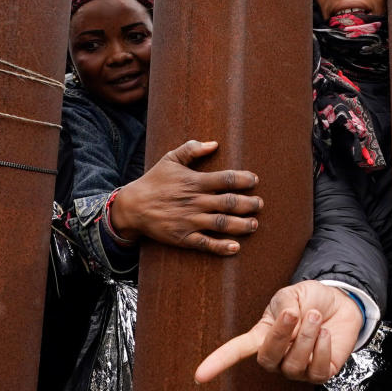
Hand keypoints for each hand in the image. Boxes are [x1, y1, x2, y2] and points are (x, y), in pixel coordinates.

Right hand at [111, 140, 260, 254]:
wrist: (132, 206)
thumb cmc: (154, 181)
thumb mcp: (170, 159)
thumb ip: (192, 149)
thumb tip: (214, 143)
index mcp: (194, 182)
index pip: (226, 179)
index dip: (244, 180)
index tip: (255, 181)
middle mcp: (195, 201)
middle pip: (229, 203)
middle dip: (249, 204)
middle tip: (260, 204)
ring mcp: (190, 221)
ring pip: (222, 223)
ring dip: (241, 225)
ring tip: (254, 224)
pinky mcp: (183, 237)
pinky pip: (206, 244)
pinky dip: (221, 247)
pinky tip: (235, 247)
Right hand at [194, 281, 361, 383]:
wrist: (340, 303)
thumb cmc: (310, 300)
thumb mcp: (292, 294)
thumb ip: (285, 304)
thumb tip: (288, 320)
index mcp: (263, 336)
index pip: (236, 351)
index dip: (218, 362)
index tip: (199, 375)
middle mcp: (278, 356)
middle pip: (267, 358)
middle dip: (281, 335)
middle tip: (294, 313)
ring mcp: (298, 368)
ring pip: (294, 364)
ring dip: (307, 337)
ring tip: (316, 317)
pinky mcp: (320, 373)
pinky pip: (317, 370)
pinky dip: (322, 349)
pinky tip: (326, 334)